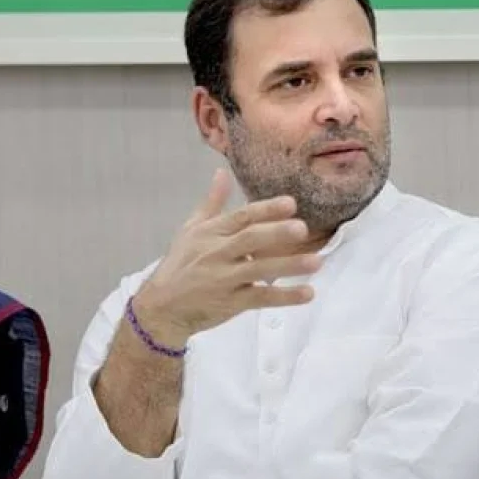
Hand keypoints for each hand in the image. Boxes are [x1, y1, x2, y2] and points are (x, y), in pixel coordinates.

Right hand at [133, 168, 321, 342]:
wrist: (161, 307)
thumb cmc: (179, 264)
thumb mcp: (190, 230)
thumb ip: (212, 202)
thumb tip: (222, 172)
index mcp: (210, 233)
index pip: (240, 218)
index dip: (265, 210)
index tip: (290, 203)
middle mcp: (217, 254)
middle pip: (249, 240)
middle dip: (275, 233)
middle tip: (302, 228)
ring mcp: (224, 280)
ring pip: (258, 270)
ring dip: (287, 266)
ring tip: (316, 261)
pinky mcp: (231, 304)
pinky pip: (260, 299)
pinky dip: (284, 297)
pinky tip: (307, 293)